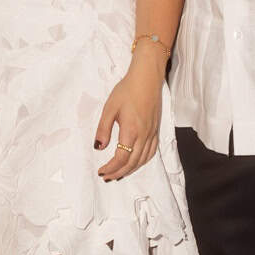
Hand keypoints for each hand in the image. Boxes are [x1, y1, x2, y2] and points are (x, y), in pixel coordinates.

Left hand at [94, 64, 160, 180]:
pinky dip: (142, 161)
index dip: (111, 168)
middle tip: (106, 177)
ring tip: (118, 173)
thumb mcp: (109, 108)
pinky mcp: (155, 130)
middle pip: (132, 162)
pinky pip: (151, 152)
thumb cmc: (127, 90)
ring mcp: (152, 133)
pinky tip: (135, 162)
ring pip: (142, 159)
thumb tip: (98, 147)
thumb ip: (103, 129)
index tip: (101, 171)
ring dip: (130, 169)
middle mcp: (144, 135)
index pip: (121, 158)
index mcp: (131, 131)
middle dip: (118, 172)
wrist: (146, 78)